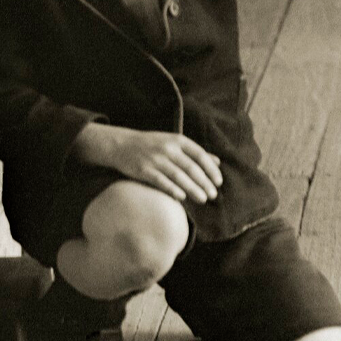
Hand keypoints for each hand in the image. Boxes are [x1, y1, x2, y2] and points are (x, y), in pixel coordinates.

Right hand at [74, 124, 222, 203]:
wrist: (122, 144)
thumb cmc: (153, 145)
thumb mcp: (174, 143)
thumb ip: (195, 152)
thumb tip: (217, 162)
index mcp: (178, 140)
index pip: (200, 155)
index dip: (211, 169)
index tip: (219, 182)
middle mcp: (168, 148)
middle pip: (191, 167)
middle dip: (204, 182)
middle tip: (213, 195)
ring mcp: (155, 159)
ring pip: (178, 176)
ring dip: (192, 189)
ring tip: (203, 199)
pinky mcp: (143, 170)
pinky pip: (160, 181)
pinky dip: (172, 189)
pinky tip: (182, 198)